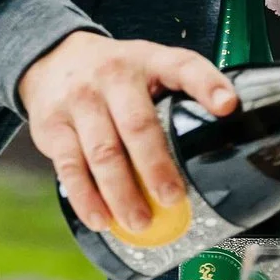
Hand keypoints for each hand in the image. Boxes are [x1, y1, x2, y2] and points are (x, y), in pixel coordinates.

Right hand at [17, 32, 234, 235]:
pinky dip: (86, 198)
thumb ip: (180, 94)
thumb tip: (224, 145)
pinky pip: (70, 167)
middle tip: (173, 198)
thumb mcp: (149, 67)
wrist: (51, 58)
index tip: (228, 107)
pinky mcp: (52, 126)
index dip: (207, 84)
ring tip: (140, 221)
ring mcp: (80, 101)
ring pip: (102, 152)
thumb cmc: (115, 75)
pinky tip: (101, 219)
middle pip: (137, 124)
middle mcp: (113, 77)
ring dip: (122, 192)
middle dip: (156, 166)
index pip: (182, 65)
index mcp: (148, 60)